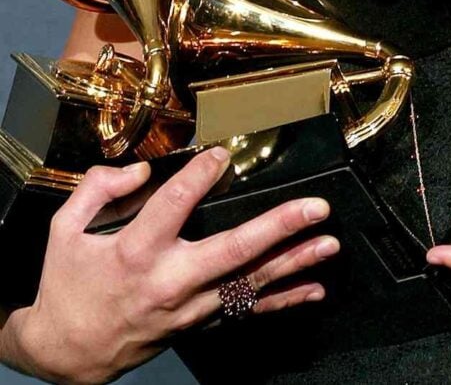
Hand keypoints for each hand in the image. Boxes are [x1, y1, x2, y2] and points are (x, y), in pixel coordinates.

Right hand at [3, 148, 338, 384]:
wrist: (65, 355)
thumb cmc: (67, 287)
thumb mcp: (64, 231)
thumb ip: (97, 190)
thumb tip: (139, 170)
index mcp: (135, 252)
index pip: (174, 205)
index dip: (200, 175)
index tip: (221, 153)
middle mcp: (169, 281)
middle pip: (231, 251)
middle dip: (278, 228)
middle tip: (314, 208)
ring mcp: (188, 308)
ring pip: (250, 283)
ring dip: (293, 262)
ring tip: (328, 243)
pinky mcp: (198, 325)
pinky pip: (248, 313)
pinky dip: (284, 301)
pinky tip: (314, 289)